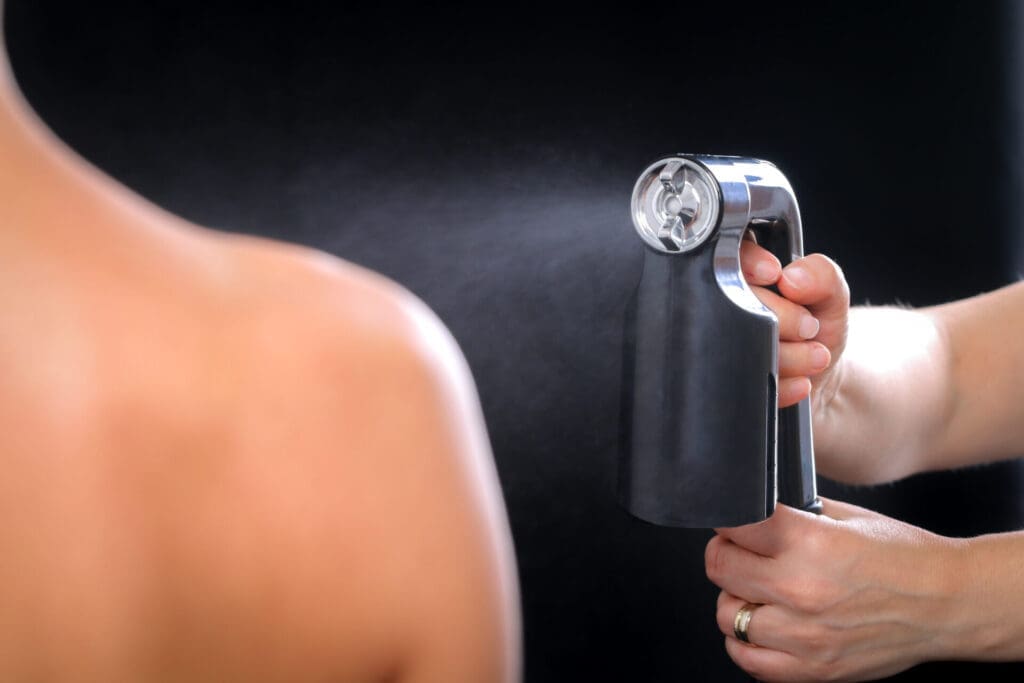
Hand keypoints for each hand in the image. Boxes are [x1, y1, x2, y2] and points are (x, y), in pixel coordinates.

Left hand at [705, 498, 963, 681]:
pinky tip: (765, 625)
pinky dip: (746, 643)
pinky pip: (748, 659)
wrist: (947, 602)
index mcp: (809, 541)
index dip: (728, 521)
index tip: (733, 523)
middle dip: (726, 554)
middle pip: (720, 568)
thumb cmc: (902, 556)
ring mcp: (805, 634)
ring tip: (758, 590)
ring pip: (728, 616)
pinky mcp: (815, 668)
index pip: (732, 525)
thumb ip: (792, 512)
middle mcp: (801, 588)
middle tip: (742, 552)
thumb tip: (751, 509)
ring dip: (736, 600)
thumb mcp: (845, 515)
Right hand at [740, 240, 849, 410]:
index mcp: (745, 277)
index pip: (731, 256)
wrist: (819, 379)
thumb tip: (792, 278)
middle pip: (737, 303)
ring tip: (814, 356)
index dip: (751, 263)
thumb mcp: (832, 297)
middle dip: (787, 318)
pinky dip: (784, 385)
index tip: (775, 275)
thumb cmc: (818, 329)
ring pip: (744, 347)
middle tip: (810, 328)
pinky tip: (799, 381)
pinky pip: (749, 384)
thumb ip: (823, 275)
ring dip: (792, 356)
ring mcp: (723, 346)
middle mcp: (726, 309)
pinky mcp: (729, 382)